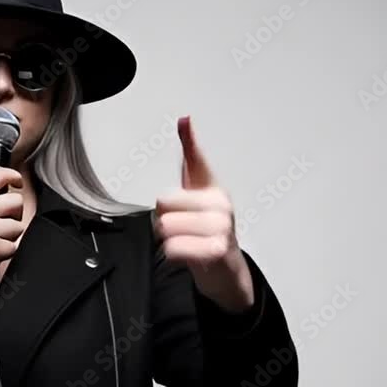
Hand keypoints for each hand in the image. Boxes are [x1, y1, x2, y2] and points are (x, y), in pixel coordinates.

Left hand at [153, 116, 254, 313]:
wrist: (224, 267)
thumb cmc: (208, 224)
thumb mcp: (197, 187)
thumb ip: (190, 153)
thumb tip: (184, 119)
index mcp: (214, 187)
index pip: (191, 166)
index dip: (182, 159)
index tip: (183, 120)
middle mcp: (221, 205)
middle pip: (162, 204)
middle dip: (163, 219)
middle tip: (181, 226)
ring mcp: (222, 228)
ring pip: (166, 227)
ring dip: (168, 237)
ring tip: (184, 239)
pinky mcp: (217, 250)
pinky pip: (174, 247)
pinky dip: (173, 252)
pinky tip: (186, 251)